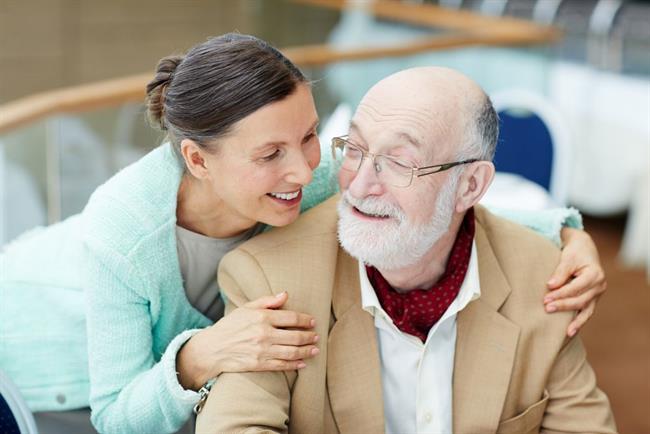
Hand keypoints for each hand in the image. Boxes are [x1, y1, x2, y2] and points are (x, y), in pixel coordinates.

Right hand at [176, 292, 318, 390]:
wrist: (212, 349)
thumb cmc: (230, 326)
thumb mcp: (246, 308)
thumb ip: (267, 301)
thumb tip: (285, 295)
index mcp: (261, 317)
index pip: (291, 317)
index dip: (305, 319)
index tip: (312, 321)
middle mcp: (264, 334)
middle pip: (295, 335)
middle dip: (309, 337)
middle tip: (316, 336)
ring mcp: (262, 350)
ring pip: (291, 351)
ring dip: (306, 351)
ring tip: (315, 350)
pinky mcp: (259, 364)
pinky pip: (282, 365)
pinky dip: (294, 364)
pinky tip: (302, 363)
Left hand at [543, 227, 606, 336]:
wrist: (585, 249)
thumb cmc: (575, 252)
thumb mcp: (567, 258)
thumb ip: (560, 272)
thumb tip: (550, 286)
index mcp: (595, 274)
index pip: (575, 288)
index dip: (560, 294)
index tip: (546, 298)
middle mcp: (600, 286)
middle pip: (581, 300)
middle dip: (563, 306)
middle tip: (547, 308)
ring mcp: (598, 293)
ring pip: (586, 310)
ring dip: (575, 321)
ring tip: (566, 332)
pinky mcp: (593, 298)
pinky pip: (587, 312)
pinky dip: (579, 321)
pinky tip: (571, 331)